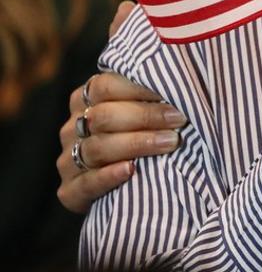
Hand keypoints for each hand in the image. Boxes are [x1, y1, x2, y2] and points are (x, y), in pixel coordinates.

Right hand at [57, 71, 187, 212]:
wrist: (122, 188)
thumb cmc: (142, 135)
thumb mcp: (142, 111)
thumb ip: (151, 96)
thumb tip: (182, 81)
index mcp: (85, 100)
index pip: (105, 86)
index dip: (138, 88)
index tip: (171, 93)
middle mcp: (73, 128)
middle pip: (103, 116)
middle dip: (145, 116)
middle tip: (178, 120)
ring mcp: (68, 160)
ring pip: (97, 148)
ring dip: (136, 144)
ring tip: (170, 143)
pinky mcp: (70, 190)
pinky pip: (86, 183)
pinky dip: (108, 176)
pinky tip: (130, 170)